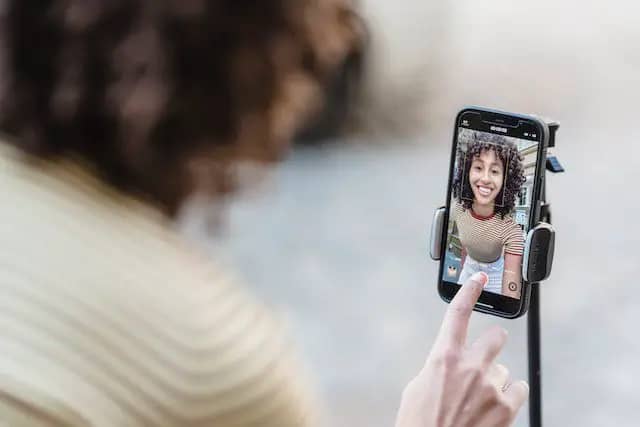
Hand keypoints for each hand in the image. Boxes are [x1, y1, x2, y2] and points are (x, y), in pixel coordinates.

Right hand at [395, 272, 528, 426]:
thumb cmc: (420, 422)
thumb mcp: (417, 388)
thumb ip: (438, 367)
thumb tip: (450, 362)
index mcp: (443, 357)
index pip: (458, 313)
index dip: (470, 290)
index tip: (479, 278)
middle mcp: (470, 366)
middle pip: (496, 336)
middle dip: (492, 343)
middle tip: (486, 357)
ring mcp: (491, 387)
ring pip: (505, 370)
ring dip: (495, 380)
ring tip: (479, 400)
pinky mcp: (507, 408)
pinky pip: (519, 389)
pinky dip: (509, 396)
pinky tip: (493, 408)